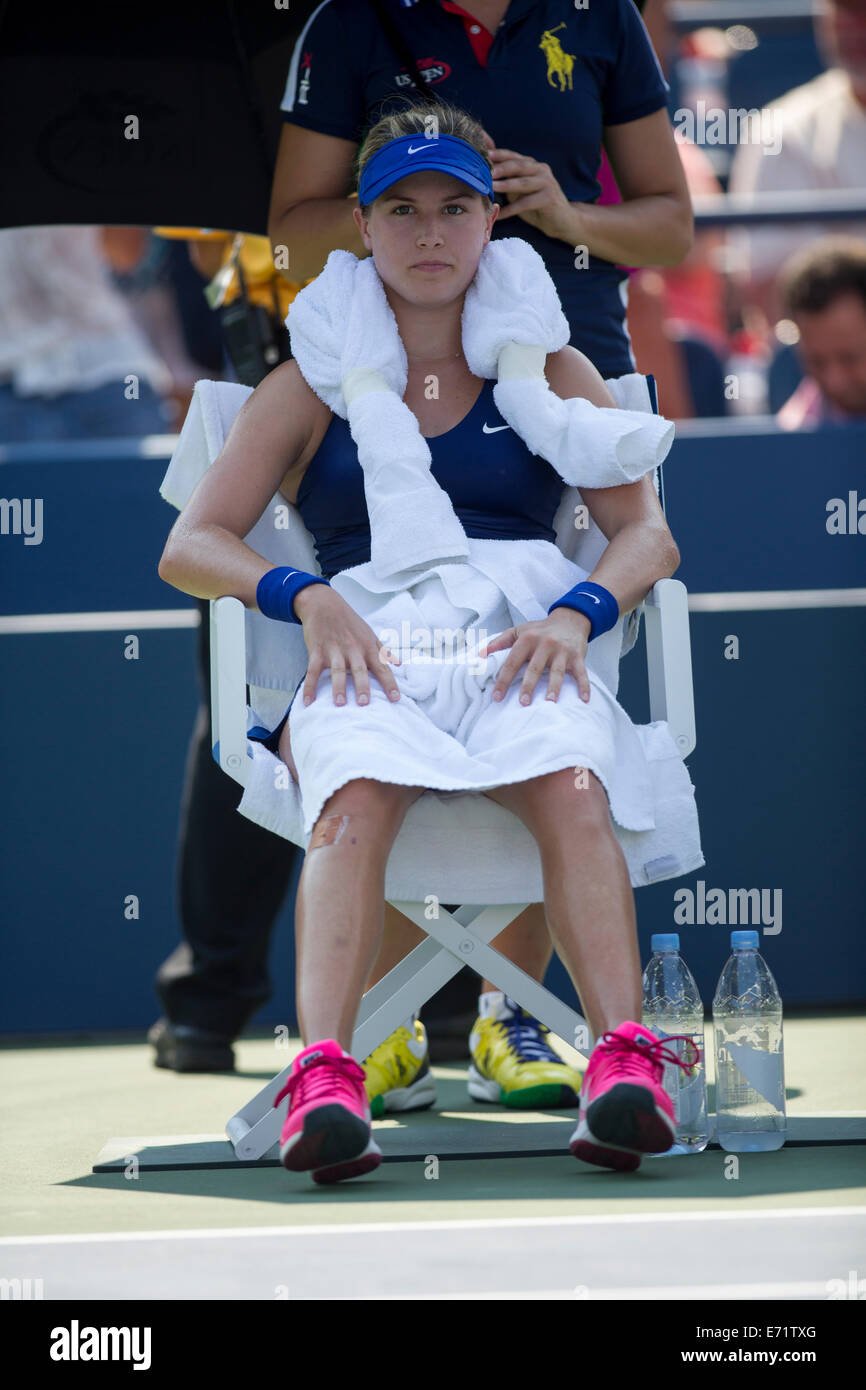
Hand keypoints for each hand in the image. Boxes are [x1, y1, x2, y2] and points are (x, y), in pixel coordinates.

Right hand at [293, 584, 400, 706]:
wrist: (324, 604)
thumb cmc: (349, 621)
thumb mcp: (369, 633)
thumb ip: (383, 651)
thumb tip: (399, 664)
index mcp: (367, 647)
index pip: (382, 667)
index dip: (389, 684)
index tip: (395, 699)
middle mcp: (353, 649)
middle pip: (359, 670)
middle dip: (362, 686)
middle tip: (365, 703)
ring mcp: (334, 650)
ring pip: (337, 670)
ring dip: (338, 687)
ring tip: (339, 703)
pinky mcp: (316, 651)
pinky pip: (312, 671)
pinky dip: (309, 686)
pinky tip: (307, 701)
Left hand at [479, 609, 591, 704]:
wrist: (570, 620)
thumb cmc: (541, 630)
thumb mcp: (519, 630)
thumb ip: (500, 641)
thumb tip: (480, 654)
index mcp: (527, 639)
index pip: (512, 662)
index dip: (503, 680)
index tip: (497, 697)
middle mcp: (545, 644)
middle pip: (534, 668)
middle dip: (528, 686)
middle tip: (523, 702)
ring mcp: (562, 651)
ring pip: (557, 671)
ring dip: (553, 687)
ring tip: (549, 702)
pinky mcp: (578, 656)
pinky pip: (581, 673)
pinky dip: (584, 686)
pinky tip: (584, 700)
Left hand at [488, 145, 574, 239]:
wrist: (562, 221)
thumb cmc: (537, 206)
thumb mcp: (521, 191)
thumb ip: (509, 181)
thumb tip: (486, 177)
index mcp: (533, 165)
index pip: (514, 157)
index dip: (499, 155)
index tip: (484, 155)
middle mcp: (541, 170)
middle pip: (519, 166)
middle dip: (502, 168)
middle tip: (487, 171)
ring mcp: (547, 183)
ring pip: (523, 183)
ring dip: (505, 185)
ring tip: (491, 188)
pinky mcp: (549, 198)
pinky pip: (526, 203)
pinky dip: (511, 210)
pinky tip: (499, 215)